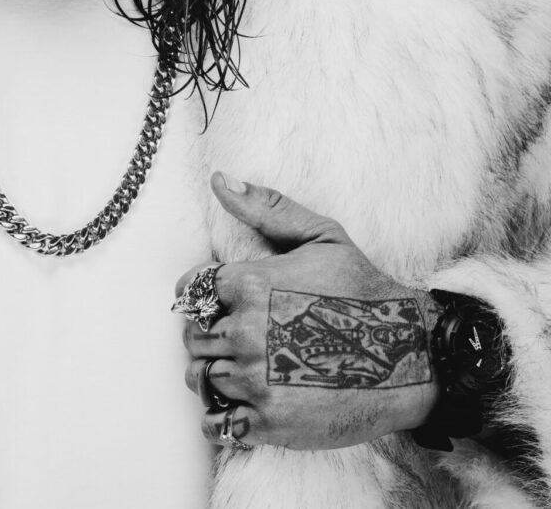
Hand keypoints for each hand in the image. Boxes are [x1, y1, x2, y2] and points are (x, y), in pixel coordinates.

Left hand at [177, 174, 439, 450]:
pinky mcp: (269, 422)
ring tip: (247, 367)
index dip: (203, 296)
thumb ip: (266, 208)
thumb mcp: (321, 236)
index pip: (190, 291)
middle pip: (192, 335)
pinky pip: (215, 423)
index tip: (223, 303)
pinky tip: (242, 403)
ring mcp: (256, 380)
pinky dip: (220, 416)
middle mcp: (245, 332)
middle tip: (239, 336)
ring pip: (200, 377)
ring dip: (215, 373)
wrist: (411, 355)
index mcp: (250, 284)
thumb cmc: (363, 289)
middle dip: (209, 334)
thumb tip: (219, 179)